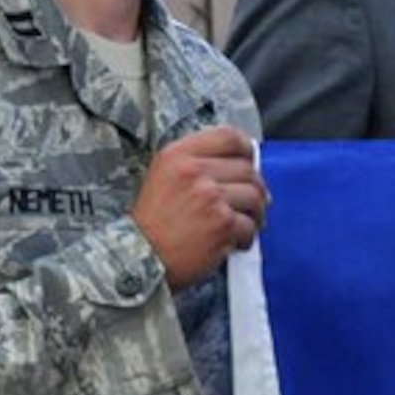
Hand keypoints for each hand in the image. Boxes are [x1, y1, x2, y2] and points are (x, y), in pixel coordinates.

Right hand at [133, 125, 268, 289]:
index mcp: (178, 155)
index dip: (246, 150)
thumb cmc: (152, 222)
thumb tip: (245, 165)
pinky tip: (232, 242)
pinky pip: (249, 225)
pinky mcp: (222, 224)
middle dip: (254, 189)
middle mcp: (194, 172)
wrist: (139, 257)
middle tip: (249, 204)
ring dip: (254, 214)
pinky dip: (245, 237)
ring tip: (241, 224)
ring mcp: (210, 197)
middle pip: (248, 170)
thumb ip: (197, 163)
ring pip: (255, 197)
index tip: (249, 162)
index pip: (229, 137)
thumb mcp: (164, 176)